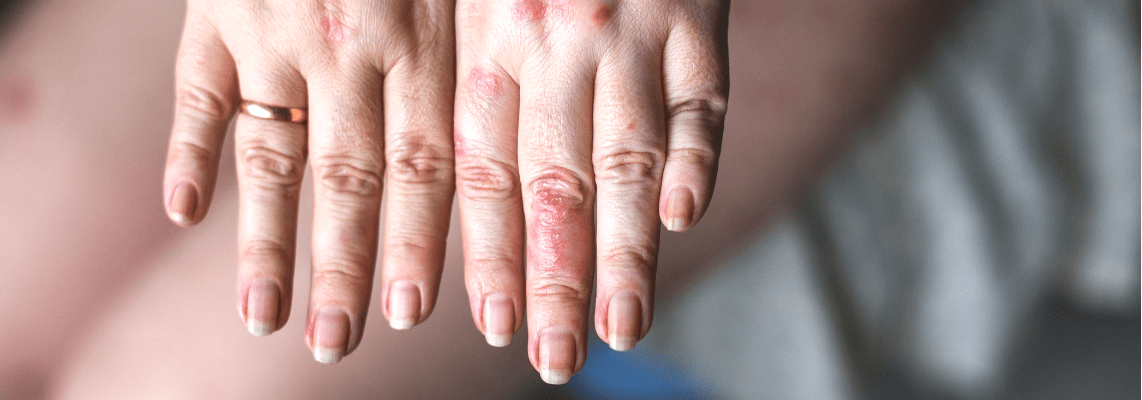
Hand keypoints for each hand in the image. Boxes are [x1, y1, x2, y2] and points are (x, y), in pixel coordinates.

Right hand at [162, 0, 455, 362]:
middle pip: (349, 181)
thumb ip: (472, 54)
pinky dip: (187, 151)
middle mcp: (350, 49)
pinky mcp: (213, 14)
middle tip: (338, 342)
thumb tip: (505, 150)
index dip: (423, 244)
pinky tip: (182, 211)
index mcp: (422, 41)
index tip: (418, 313)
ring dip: (267, 243)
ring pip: (273, 155)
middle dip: (348, 269)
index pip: (427, 168)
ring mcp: (275, 34)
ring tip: (265, 316)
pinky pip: (195, 92)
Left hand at [453, 0, 727, 382]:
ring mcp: (636, 30)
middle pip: (556, 183)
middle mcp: (558, 41)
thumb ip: (475, 74)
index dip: (490, 252)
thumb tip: (472, 189)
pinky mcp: (701, 13)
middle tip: (551, 359)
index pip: (487, 170)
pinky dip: (697, 157)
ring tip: (621, 328)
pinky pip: (703, 98)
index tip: (495, 326)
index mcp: (494, 38)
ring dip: (625, 250)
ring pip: (629, 158)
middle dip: (553, 279)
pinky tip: (686, 215)